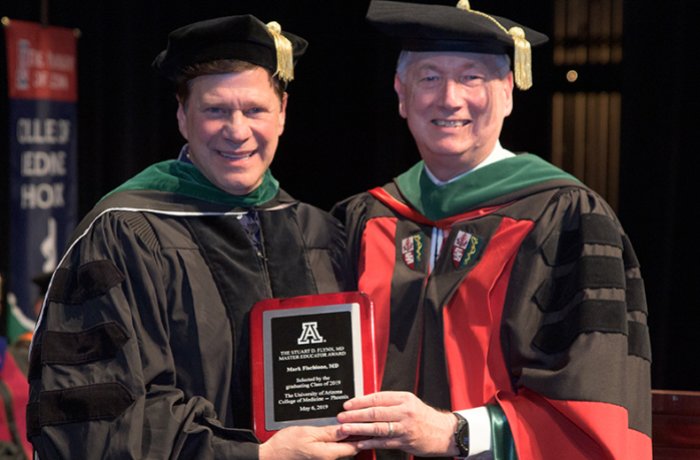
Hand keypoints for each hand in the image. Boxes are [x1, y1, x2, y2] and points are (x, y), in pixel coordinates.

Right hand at [259, 424, 358, 459]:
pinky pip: (332, 451)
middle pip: (349, 449)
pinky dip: (337, 443)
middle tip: (362, 423)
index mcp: (328, 454)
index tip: (368, 425)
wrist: (270, 456)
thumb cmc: (285, 445)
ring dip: (346, 439)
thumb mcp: (308, 432)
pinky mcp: (318, 459)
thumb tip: (347, 429)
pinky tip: (336, 434)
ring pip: (341, 450)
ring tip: (350, 426)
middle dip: (356, 436)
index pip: (353, 446)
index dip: (362, 435)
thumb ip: (329, 432)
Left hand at [337, 391, 458, 456]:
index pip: (378, 397)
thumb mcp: (410, 403)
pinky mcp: (405, 441)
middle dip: (355, 415)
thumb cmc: (425, 417)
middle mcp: (405, 411)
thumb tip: (368, 403)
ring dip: (359, 428)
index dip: (360, 401)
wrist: (444, 432)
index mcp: (404, 398)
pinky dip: (370, 443)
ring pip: (377, 427)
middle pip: (375, 412)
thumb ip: (391, 402)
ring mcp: (405, 427)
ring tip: (347, 429)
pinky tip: (360, 443)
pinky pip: (384, 442)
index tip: (348, 404)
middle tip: (342, 417)